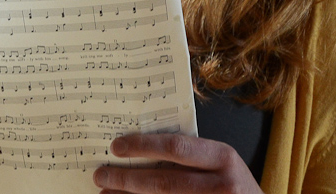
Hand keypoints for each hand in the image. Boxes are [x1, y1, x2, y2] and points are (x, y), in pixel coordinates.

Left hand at [92, 133, 261, 193]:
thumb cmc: (234, 184)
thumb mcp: (220, 162)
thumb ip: (191, 154)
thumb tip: (139, 149)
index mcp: (223, 158)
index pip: (176, 147)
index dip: (143, 146)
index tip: (116, 147)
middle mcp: (221, 185)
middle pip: (164, 182)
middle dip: (127, 179)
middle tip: (101, 174)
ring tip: (105, 192)